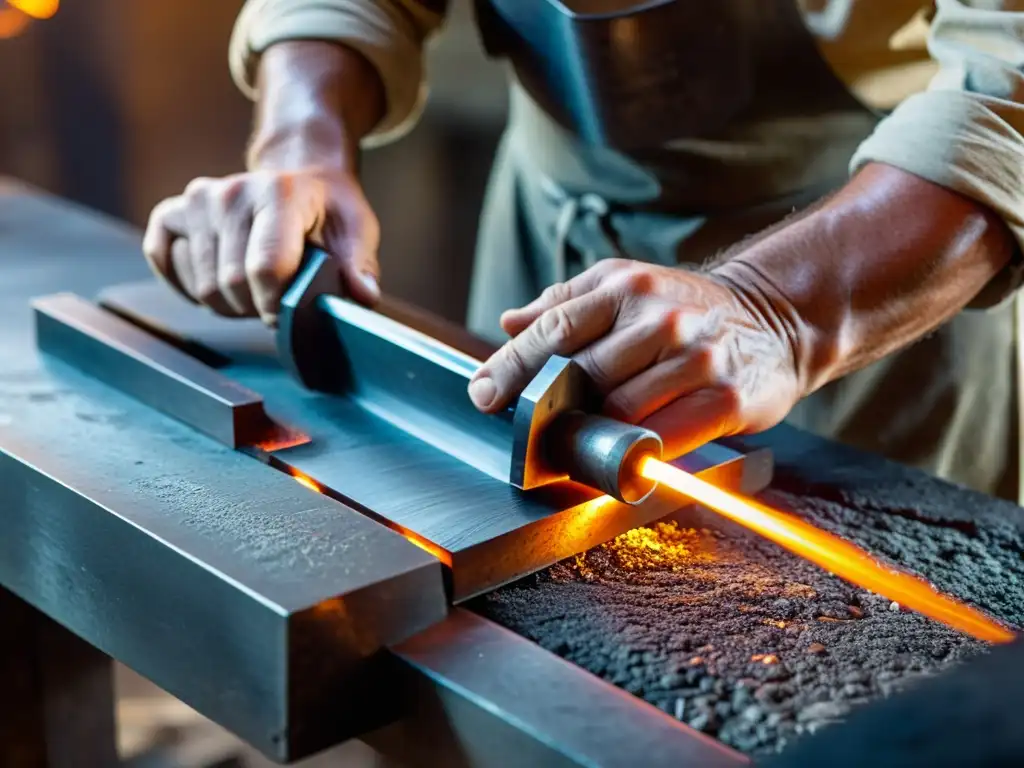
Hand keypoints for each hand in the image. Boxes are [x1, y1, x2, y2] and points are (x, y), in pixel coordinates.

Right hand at [142, 166, 379, 324]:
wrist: (298, 176)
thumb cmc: (327, 211)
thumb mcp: (356, 230)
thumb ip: (357, 264)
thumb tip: (362, 295)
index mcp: (279, 194)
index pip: (265, 269)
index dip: (278, 307)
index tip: (291, 314)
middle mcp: (231, 193)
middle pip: (231, 285)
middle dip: (256, 308)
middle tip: (276, 300)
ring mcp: (198, 201)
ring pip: (202, 286)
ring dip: (228, 303)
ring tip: (254, 288)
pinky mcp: (172, 212)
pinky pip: (164, 261)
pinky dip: (186, 285)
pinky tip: (215, 281)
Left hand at [467, 259, 804, 458]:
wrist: (774, 319)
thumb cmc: (687, 308)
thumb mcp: (626, 286)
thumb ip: (566, 304)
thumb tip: (509, 324)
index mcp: (627, 288)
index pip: (555, 329)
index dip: (512, 368)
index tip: (482, 395)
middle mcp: (661, 319)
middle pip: (582, 374)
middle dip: (546, 407)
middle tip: (526, 430)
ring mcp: (697, 359)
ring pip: (619, 411)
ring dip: (591, 436)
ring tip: (575, 447)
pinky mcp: (727, 400)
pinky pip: (664, 438)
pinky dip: (636, 456)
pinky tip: (622, 461)